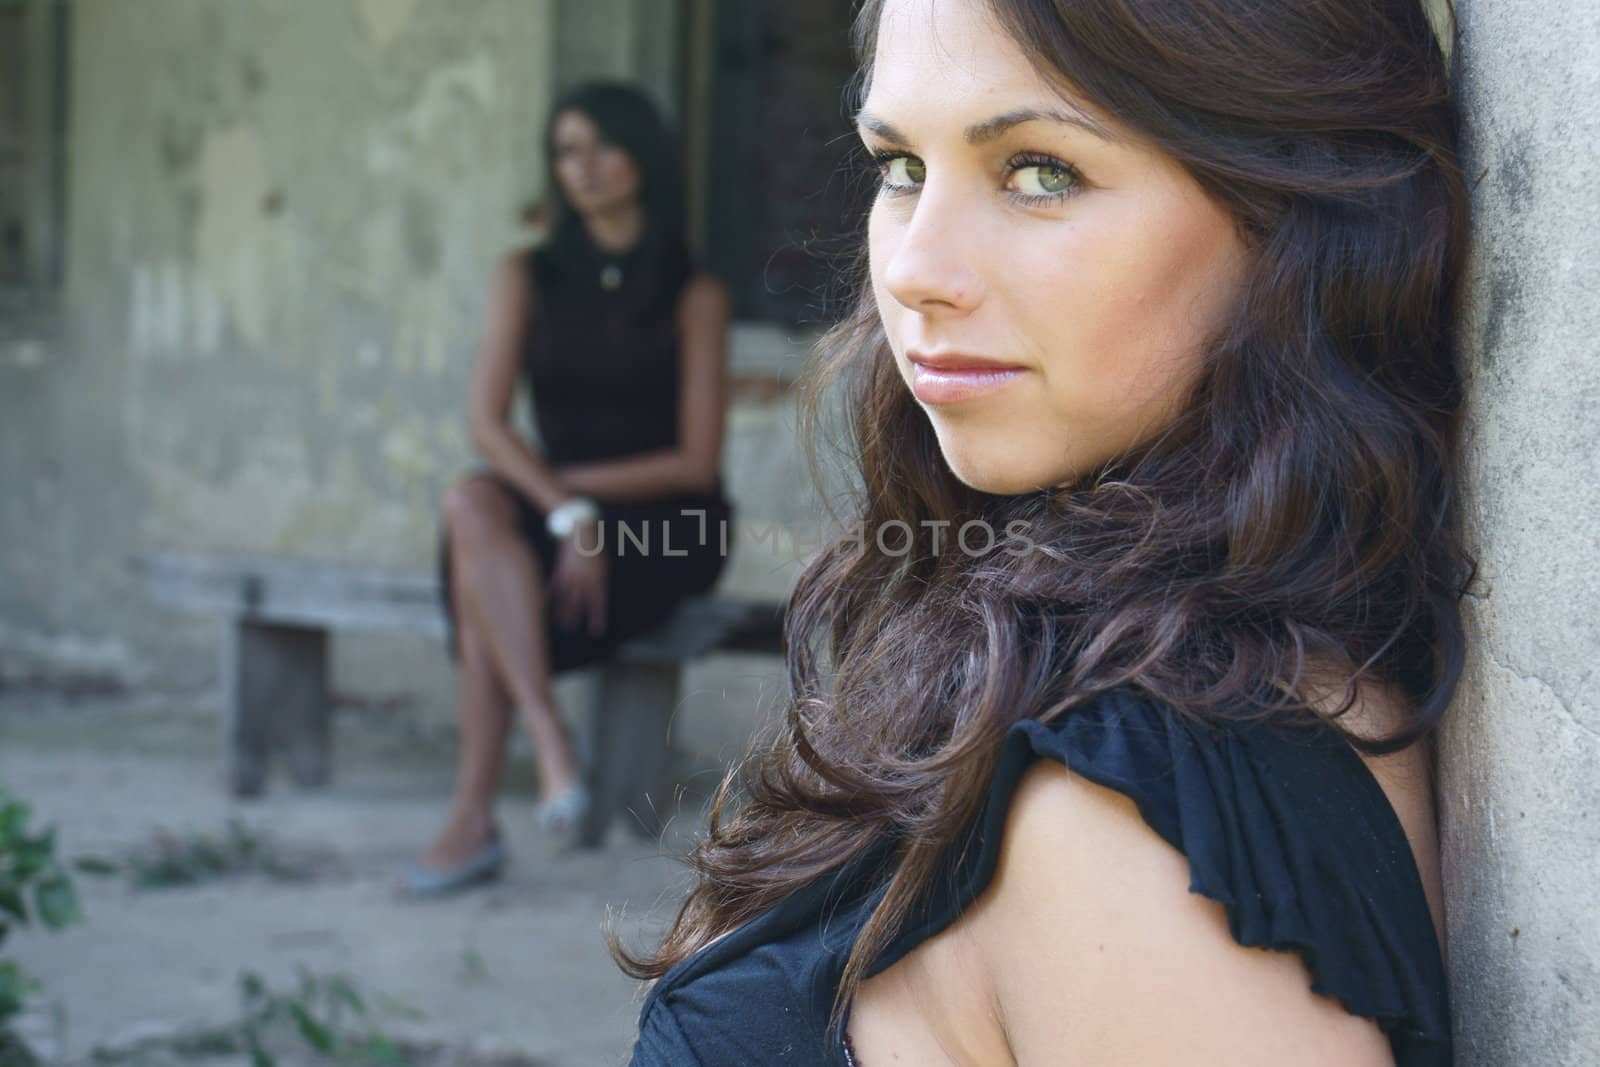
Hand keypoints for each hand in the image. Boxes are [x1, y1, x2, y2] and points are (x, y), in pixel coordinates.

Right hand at [548, 520, 607, 636]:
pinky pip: (555, 586)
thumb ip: (600, 579)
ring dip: (564, 611)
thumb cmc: (594, 547)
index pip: (599, 601)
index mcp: (598, 578)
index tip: (597, 630)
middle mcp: (585, 579)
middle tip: (574, 630)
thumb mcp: (603, 563)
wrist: (580, 533)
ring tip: (562, 624)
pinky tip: (546, 604)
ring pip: (567, 597)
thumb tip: (599, 593)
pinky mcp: (561, 570)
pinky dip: (551, 595)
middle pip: (581, 603)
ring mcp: (572, 575)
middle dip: (577, 617)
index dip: (598, 616)